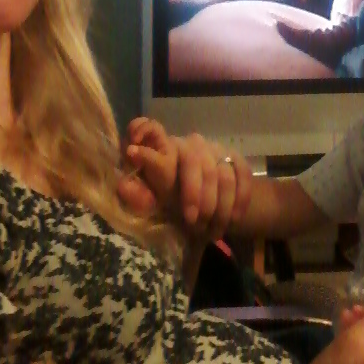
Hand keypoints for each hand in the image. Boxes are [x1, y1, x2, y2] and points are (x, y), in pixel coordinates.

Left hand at [121, 117, 252, 239]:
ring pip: (221, 174)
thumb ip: (140, 194)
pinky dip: (240, 200)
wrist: (206, 200)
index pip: (153, 132)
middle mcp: (191, 142)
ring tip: (212, 231)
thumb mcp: (153, 199)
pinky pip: (242, 176)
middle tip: (192, 222)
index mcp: (166, 147)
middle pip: (194, 162)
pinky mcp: (236, 159)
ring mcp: (216, 149)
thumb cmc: (172, 197)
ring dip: (218, 206)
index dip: (148, 149)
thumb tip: (122, 187)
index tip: (134, 154)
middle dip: (194, 195)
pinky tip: (235, 220)